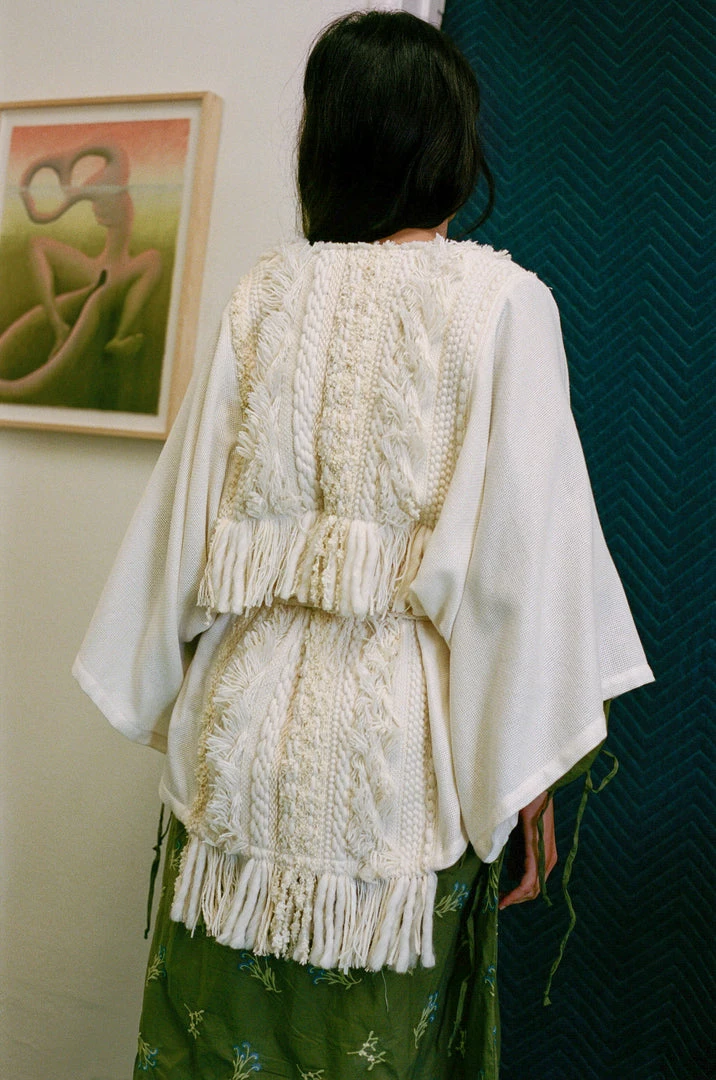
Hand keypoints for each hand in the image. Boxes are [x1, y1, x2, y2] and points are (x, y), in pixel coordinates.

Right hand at [499, 791, 556, 909]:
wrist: (532, 787)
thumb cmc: (524, 803)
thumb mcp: (519, 831)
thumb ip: (516, 848)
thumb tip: (508, 867)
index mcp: (545, 853)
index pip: (535, 884)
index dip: (518, 896)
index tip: (501, 901)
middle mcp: (549, 857)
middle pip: (535, 891)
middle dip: (516, 899)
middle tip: (499, 900)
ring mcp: (546, 854)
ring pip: (533, 889)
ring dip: (516, 897)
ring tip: (501, 899)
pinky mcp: (539, 850)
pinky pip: (530, 879)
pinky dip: (518, 891)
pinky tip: (507, 895)